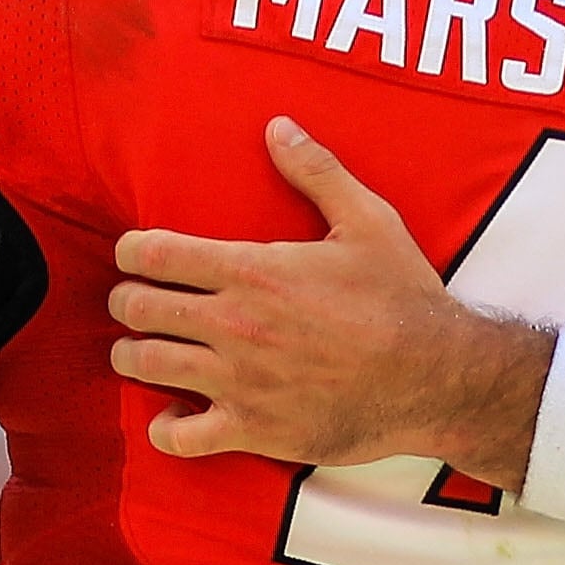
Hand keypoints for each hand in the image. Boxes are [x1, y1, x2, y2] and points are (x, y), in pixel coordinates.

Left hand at [109, 117, 546, 476]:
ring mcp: (239, 381)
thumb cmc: (404, 298)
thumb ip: (317, 172)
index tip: (132, 254)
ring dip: (132, 355)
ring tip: (140, 350)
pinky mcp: (253, 429)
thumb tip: (278, 126)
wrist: (438, 378)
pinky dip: (165, 428)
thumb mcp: (369, 221)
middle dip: (127, 301)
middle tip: (135, 301)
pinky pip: (180, 438)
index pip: (154, 254)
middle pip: (138, 308)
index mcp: (253, 270)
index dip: (130, 251)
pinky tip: (173, 416)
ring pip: (145, 366)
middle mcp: (234, 324)